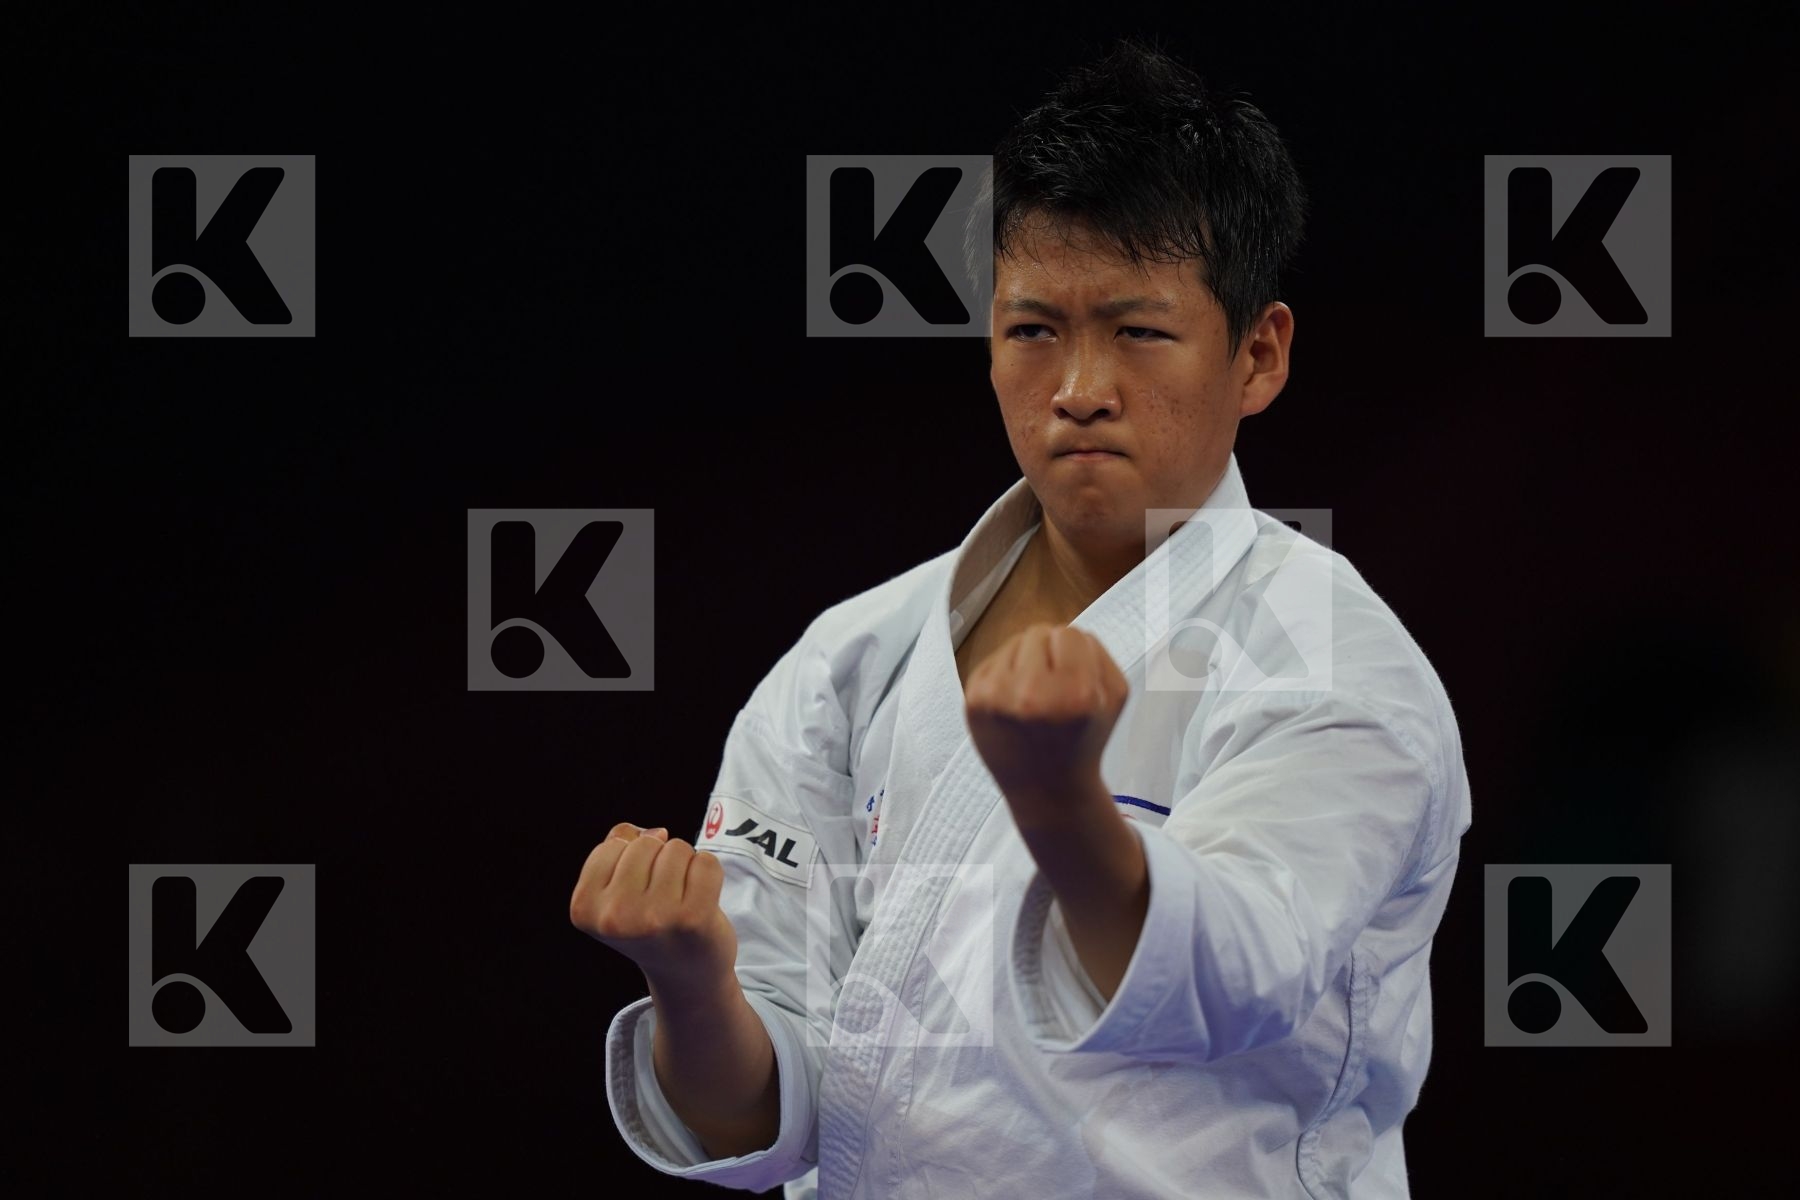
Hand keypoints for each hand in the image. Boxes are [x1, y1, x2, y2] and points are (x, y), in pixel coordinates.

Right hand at [569, 823, 736, 996]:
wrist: (686, 974)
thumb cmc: (650, 923)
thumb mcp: (615, 891)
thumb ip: (618, 848)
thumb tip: (655, 832)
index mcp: (585, 908)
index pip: (614, 844)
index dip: (631, 857)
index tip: (636, 890)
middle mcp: (614, 917)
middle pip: (646, 843)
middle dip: (658, 859)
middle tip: (662, 895)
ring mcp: (653, 919)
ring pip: (676, 848)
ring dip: (683, 866)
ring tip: (679, 898)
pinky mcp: (693, 918)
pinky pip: (706, 861)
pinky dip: (708, 873)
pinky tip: (701, 899)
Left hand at [964, 623, 1128, 827]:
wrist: (1046, 789)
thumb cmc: (1083, 739)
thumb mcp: (1114, 696)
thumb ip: (1097, 651)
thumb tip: (1063, 629)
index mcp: (1074, 695)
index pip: (1070, 633)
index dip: (1075, 653)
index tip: (1074, 679)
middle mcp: (1031, 695)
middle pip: (1039, 632)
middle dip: (1049, 654)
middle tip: (1053, 688)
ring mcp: (996, 698)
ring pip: (1015, 642)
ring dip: (1027, 661)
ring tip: (1034, 696)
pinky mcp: (972, 700)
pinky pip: (993, 660)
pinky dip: (1006, 674)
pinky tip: (1014, 703)